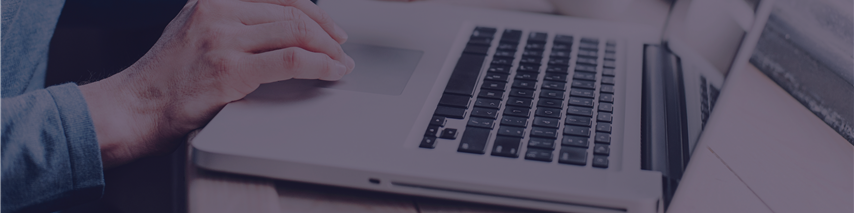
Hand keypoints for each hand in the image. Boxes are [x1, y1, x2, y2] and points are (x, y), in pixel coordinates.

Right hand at [80, 0, 353, 167]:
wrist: (133, 107)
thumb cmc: (164, 79)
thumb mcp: (192, 32)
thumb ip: (229, 23)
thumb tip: (276, 28)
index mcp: (211, 0)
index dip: (312, 12)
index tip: (330, 27)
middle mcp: (218, 12)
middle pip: (292, 12)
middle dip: (326, 31)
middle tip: (341, 47)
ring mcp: (224, 40)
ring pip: (296, 32)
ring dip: (328, 49)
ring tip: (340, 62)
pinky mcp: (231, 70)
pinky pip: (291, 61)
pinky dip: (320, 65)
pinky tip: (331, 72)